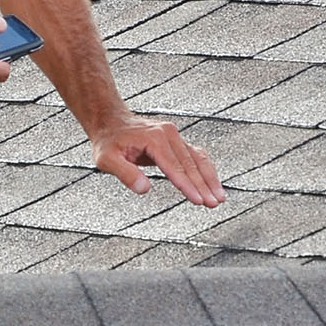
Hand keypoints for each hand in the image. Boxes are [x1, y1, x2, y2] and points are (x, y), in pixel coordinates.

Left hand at [92, 117, 224, 206]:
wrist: (111, 121)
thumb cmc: (108, 141)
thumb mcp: (107, 159)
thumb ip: (125, 173)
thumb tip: (143, 188)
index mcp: (154, 138)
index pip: (175, 167)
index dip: (188, 185)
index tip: (198, 200)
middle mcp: (168, 134)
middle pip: (190, 164)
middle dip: (204, 185)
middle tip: (213, 203)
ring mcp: (174, 136)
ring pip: (198, 159)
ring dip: (210, 178)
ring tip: (219, 197)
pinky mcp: (176, 141)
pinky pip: (195, 156)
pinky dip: (206, 170)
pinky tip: (212, 183)